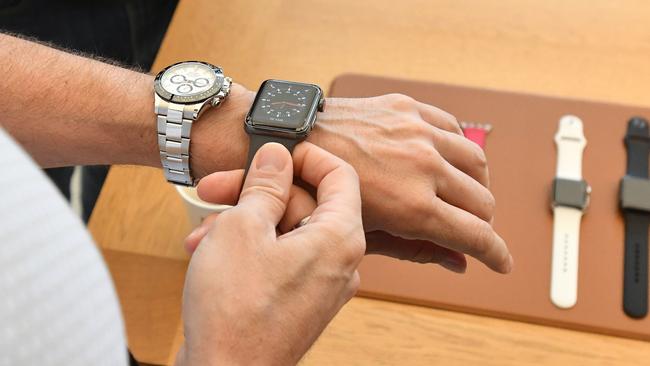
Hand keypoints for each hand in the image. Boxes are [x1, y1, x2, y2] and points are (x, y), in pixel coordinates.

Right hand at [176, 143, 364, 365]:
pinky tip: (210, 251)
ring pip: (286, 230)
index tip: (273, 152)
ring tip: (203, 232)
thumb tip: (277, 158)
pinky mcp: (299, 299)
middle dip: (256, 192)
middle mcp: (339, 261)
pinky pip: (281, 257)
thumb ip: (265, 185)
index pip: (339, 174)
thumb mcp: (243, 227)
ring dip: (244, 222)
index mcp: (340, 238)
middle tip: (217, 188)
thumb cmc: (235, 312)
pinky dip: (250, 248)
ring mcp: (320, 283)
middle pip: (305, 203)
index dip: (305, 156)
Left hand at [190, 90, 511, 273]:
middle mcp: (423, 165)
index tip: (502, 262)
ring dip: (476, 184)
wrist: (287, 139)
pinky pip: (454, 128)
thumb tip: (457, 263)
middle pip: (483, 201)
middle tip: (468, 229)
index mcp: (412, 205)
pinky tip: (444, 160)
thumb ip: (416, 250)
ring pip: (478, 162)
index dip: (496, 254)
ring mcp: (418, 132)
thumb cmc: (314, 191)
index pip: (477, 235)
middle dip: (481, 222)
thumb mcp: (364, 235)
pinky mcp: (408, 108)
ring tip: (460, 195)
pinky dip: (457, 149)